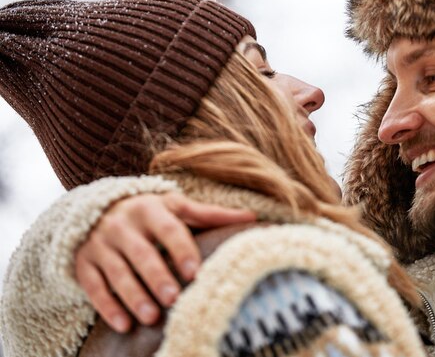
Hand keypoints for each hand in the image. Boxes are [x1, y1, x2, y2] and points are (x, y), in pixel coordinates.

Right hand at [74, 192, 255, 332]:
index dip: (182, 249)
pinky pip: (94, 286)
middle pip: (142, 253)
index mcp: (151, 208)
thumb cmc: (151, 212)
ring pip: (117, 272)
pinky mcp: (84, 263)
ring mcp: (101, 244)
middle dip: (157, 276)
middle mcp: (123, 224)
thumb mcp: (176, 206)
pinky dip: (107, 306)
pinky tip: (123, 324)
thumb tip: (252, 216)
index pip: (168, 228)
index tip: (195, 272)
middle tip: (173, 299)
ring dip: (134, 296)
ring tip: (151, 317)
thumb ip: (211, 214)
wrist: (97, 210)